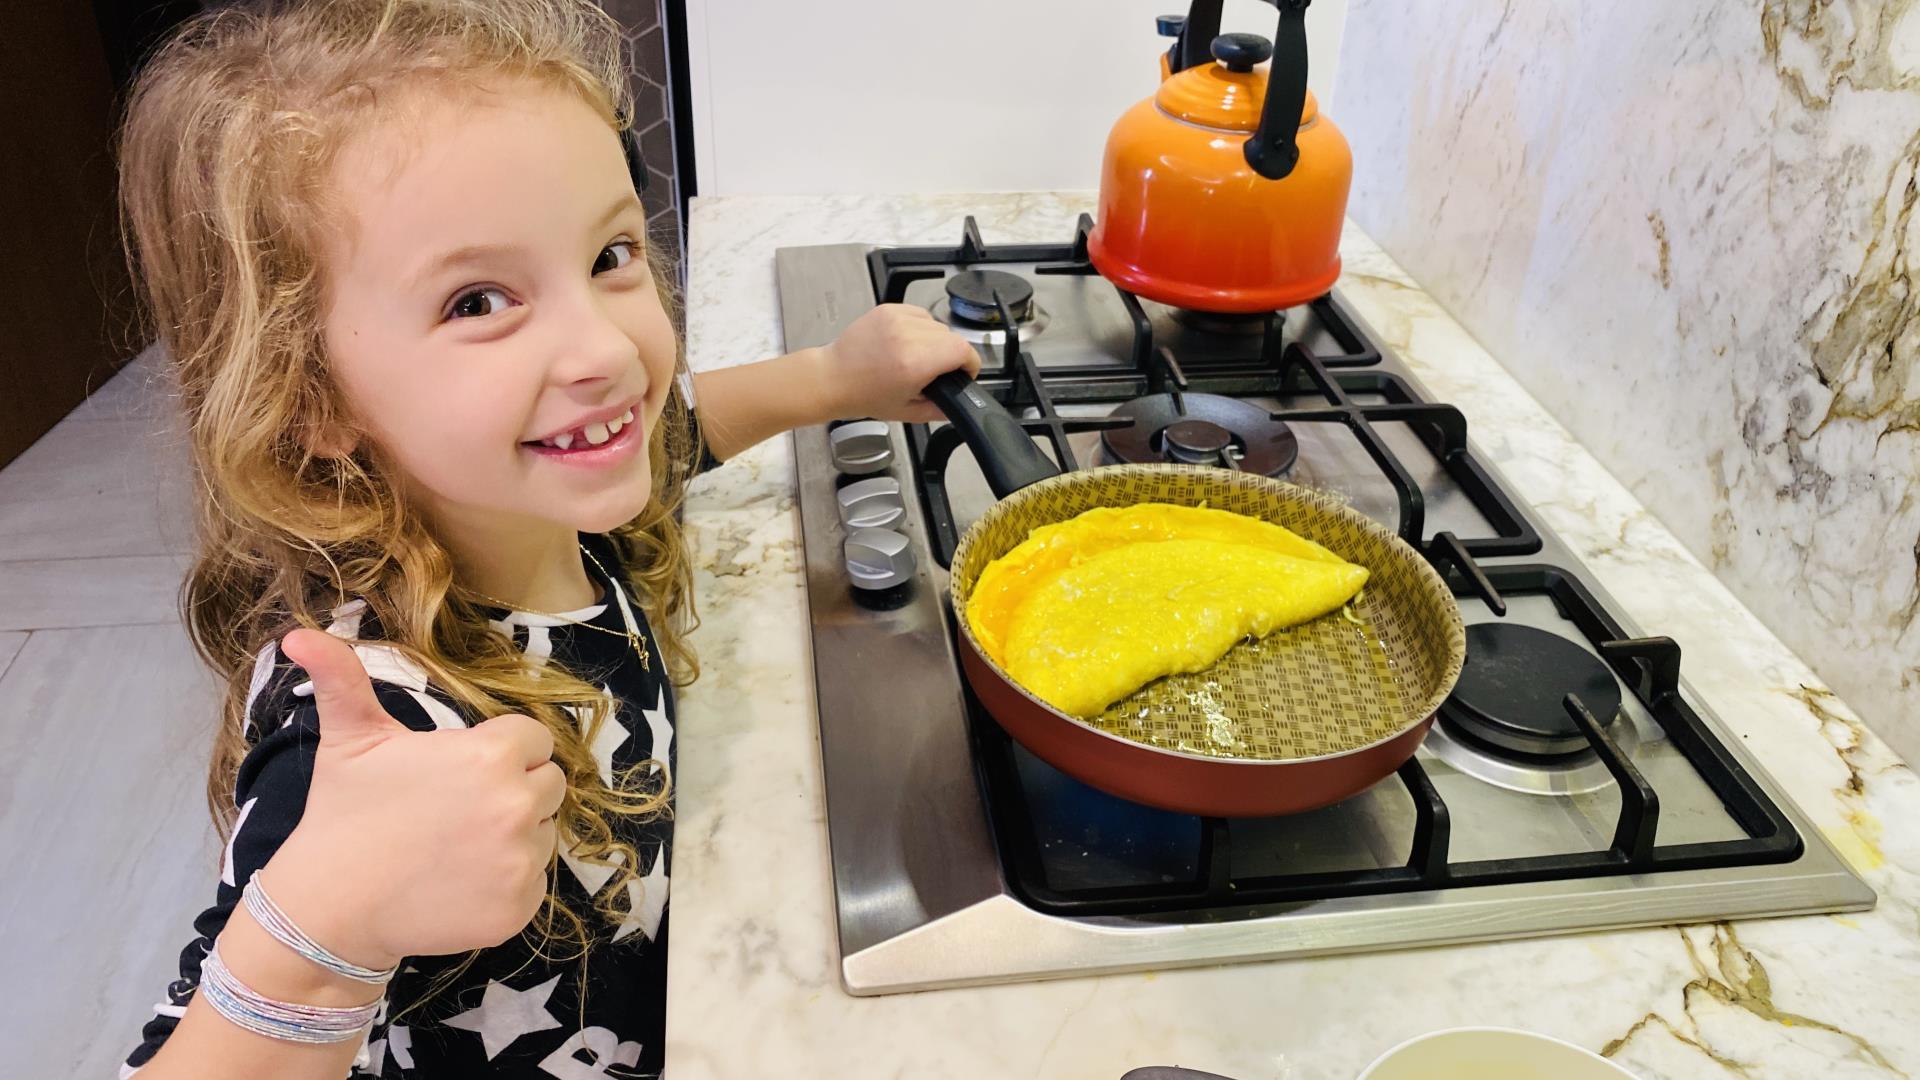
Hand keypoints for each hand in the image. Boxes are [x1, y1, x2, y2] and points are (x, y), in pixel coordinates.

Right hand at [263, 629, 564, 967]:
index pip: (534, 738)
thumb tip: (299, 634)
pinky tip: (459, 883)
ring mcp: (522, 862)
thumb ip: (343, 677)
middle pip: (548, 784)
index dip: (501, 750)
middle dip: (514, 789)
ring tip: (455, 846)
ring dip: (514, 836)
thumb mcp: (349, 740)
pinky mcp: (519, 908)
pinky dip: (506, 884)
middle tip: (458, 809)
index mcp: (492, 755)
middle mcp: (518, 806)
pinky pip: (533, 883)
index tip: (462, 771)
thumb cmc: (342, 815)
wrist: (328, 909)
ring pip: (544, 832)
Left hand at [819, 303, 980, 422]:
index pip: (963, 350)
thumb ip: (940, 409)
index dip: (970, 365)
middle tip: (936, 372)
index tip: (963, 374)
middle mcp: (907, 336)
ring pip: (938, 324)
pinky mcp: (888, 310)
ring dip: (936, 341)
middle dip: (951, 355)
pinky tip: (907, 343)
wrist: (832, 378)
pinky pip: (920, 314)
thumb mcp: (907, 412)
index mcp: (915, 363)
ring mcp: (896, 319)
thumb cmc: (863, 395)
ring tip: (918, 357)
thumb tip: (960, 404)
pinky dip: (921, 328)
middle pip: (953, 337)